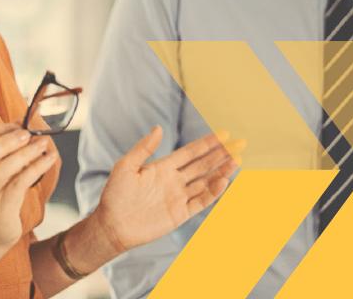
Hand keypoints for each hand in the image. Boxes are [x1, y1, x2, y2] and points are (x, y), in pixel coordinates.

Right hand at [0, 124, 57, 249]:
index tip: (15, 125)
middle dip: (4, 142)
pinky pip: (18, 185)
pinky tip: (48, 159)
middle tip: (26, 134)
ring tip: (41, 144)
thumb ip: (0, 152)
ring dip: (23, 154)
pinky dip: (35, 169)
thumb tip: (24, 128)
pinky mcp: (1, 211)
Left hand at [92, 127, 242, 251]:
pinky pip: (200, 201)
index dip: (207, 143)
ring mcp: (178, 197)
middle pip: (203, 165)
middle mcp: (174, 180)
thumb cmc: (114, 195)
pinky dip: (213, 192)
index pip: (191, 152)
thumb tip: (159, 127)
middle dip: (221, 154)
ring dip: (221, 171)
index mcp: (163, 167)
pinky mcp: (179, 214)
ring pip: (205, 181)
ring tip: (237, 161)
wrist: (112, 225)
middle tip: (240, 144)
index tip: (224, 134)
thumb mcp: (125, 166)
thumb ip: (143, 148)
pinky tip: (223, 181)